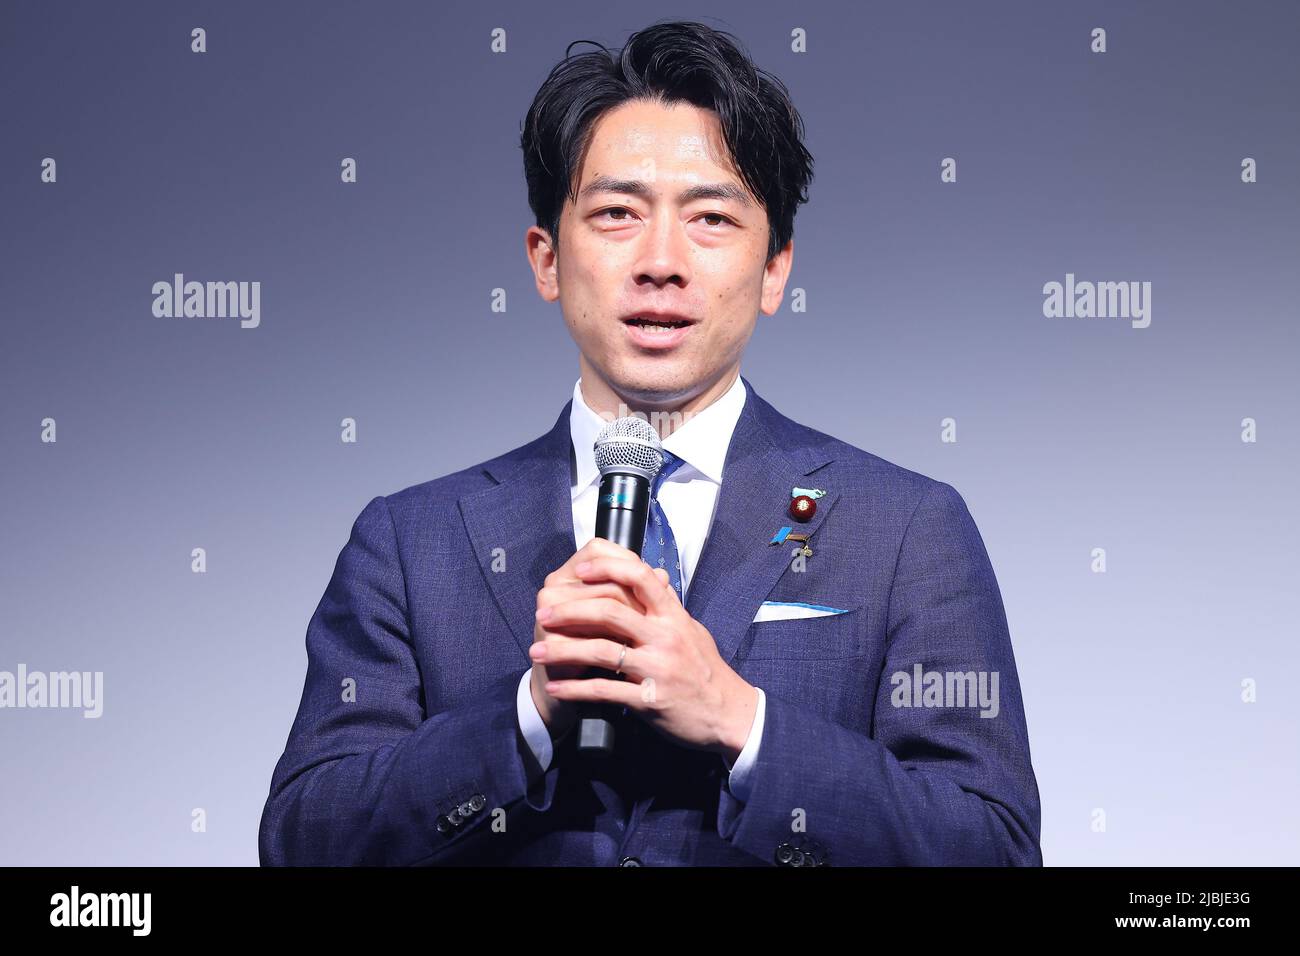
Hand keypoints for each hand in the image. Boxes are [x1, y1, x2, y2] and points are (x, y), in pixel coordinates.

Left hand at [530, 551, 757, 760]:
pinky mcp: (648, 700)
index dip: (607, 568)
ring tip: (536, 651)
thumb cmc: (706, 670)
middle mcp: (664, 637)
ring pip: (601, 651)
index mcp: (673, 616)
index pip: (639, 577)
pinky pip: (604, 691)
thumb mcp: (690, 630)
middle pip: (610, 611)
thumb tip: (653, 577)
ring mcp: (657, 668)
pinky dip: (574, 689)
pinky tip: (555, 687)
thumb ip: (667, 606)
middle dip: (569, 611)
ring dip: (562, 651)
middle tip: (543, 613)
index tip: (580, 570)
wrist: (729, 715)